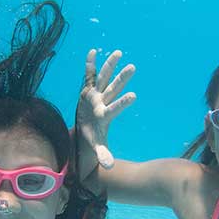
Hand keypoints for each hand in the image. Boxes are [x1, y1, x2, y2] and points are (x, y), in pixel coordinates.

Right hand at [76, 49, 136, 168]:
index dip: (123, 102)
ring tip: (118, 52)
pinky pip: (88, 75)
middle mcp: (102, 102)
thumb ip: (103, 153)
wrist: (85, 127)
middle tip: (133, 67)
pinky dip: (89, 64)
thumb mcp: (96, 145)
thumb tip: (109, 166)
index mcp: (104, 115)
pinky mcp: (87, 89)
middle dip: (122, 78)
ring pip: (104, 78)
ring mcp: (95, 94)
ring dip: (110, 66)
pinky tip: (92, 51)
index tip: (134, 96)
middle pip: (113, 88)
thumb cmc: (92, 135)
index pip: (115, 108)